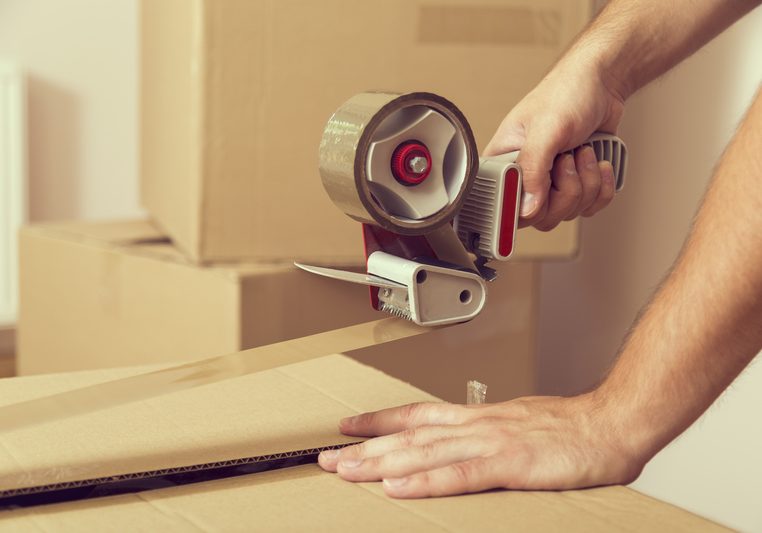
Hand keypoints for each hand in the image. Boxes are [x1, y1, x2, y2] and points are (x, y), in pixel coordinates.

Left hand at [318, 394, 643, 498]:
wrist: (611, 423)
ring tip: (345, 471)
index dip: (380, 420)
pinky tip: (398, 489)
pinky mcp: (510, 465)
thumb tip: (460, 447)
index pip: (417, 415)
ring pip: (423, 453)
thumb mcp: (518, 424)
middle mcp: (476, 425)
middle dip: (365, 448)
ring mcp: (491, 443)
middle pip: (409, 436)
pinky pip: (460, 476)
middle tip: (327, 457)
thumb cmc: (570, 428)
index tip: (349, 426)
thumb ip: (487, 434)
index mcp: (478, 417)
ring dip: (381, 463)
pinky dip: (425, 482)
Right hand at [483, 59, 625, 230]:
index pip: (503, 205)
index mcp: (502, 162)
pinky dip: (601, 187)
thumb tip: (527, 208)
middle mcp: (524, 177)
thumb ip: (533, 169)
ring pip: (567, 213)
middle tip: (567, 158)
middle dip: (566, 190)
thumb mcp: (546, 129)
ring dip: (587, 183)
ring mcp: (551, 184)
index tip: (544, 187)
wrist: (602, 83)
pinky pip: (589, 208)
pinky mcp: (575, 185)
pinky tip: (598, 162)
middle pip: (540, 217)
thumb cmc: (566, 93)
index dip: (526, 204)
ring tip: (583, 152)